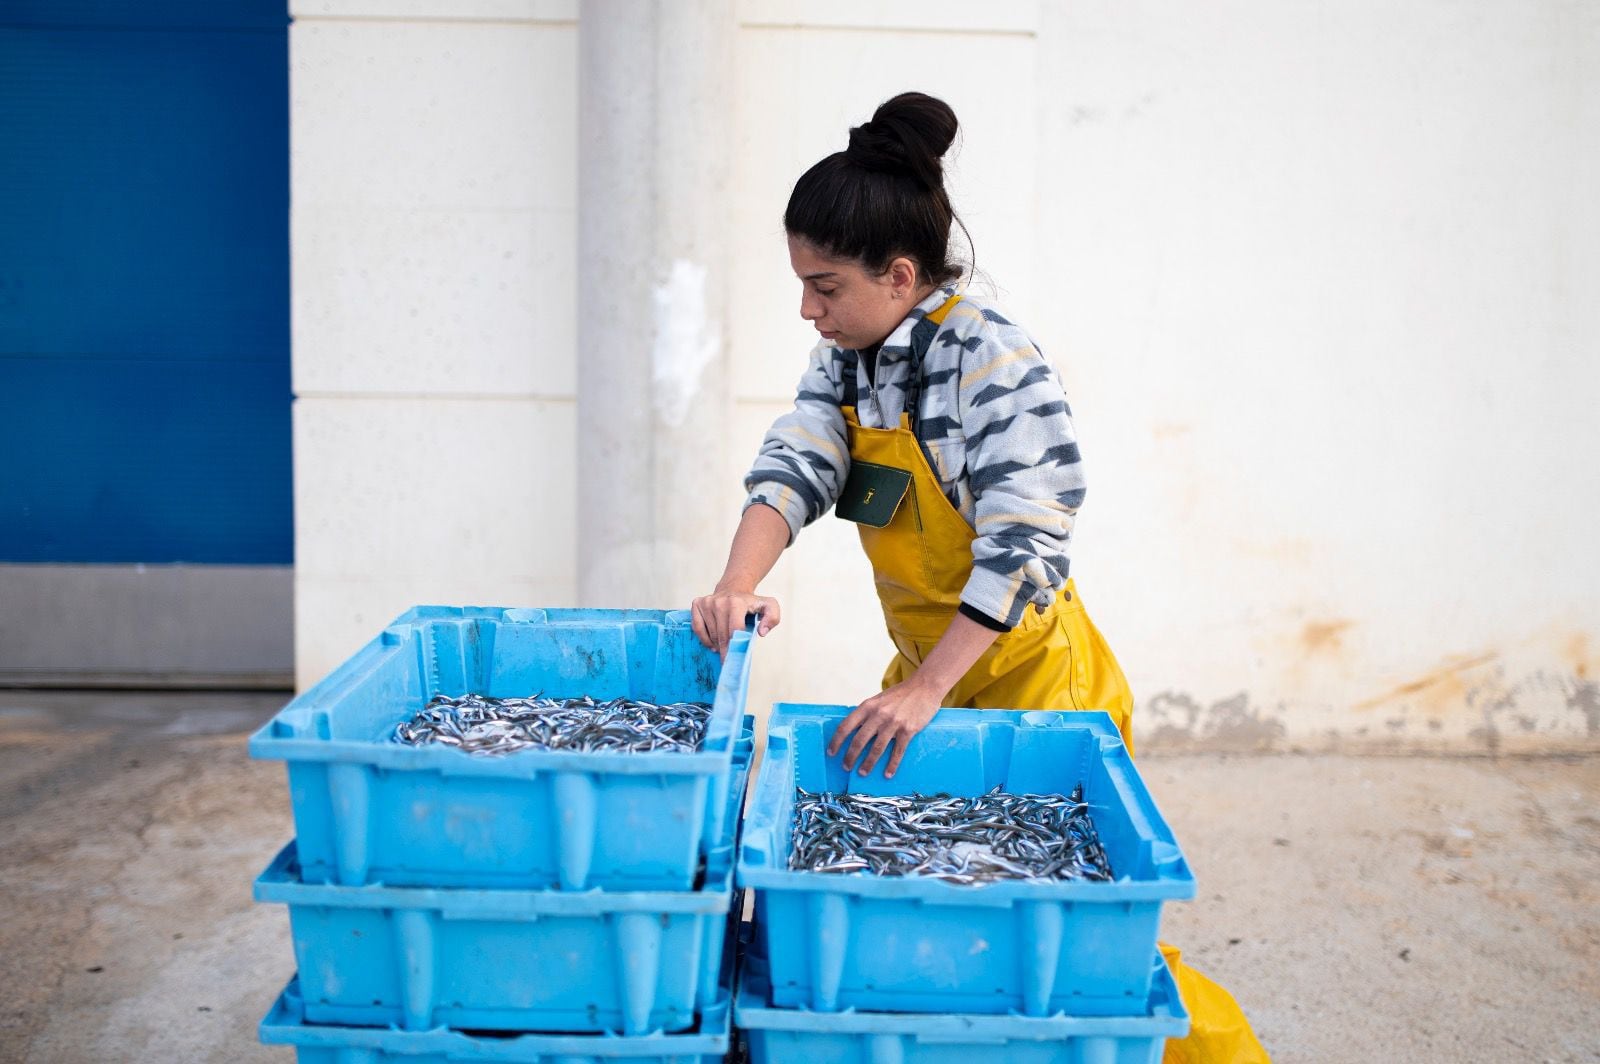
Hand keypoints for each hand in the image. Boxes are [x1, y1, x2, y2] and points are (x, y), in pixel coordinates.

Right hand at [690, 587, 779, 658]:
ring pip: (710, 633)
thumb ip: (773, 618)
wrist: (734, 588)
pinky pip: (697, 628)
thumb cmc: (751, 603)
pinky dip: (704, 639)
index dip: (735, 646)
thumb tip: (762, 632)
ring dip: (717, 645)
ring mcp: (707, 602)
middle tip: (728, 661)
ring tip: (723, 648)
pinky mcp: (698, 604)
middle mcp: (720, 601)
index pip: (735, 630)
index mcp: (737, 603)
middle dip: (725, 650)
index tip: (735, 658)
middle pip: (722, 635)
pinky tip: (712, 644)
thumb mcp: (769, 606)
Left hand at [827, 677, 942, 778]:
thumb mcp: (878, 699)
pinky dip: (892, 765)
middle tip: (846, 767)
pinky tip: (888, 774)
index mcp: (868, 706)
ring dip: (868, 763)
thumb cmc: (900, 694)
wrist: (924, 686)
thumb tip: (854, 731)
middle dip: (850, 757)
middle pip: (859, 740)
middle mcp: (878, 715)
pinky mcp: (908, 730)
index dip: (836, 741)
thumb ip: (867, 713)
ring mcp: (893, 723)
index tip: (831, 752)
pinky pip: (897, 751)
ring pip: (876, 749)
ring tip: (862, 772)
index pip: (846, 726)